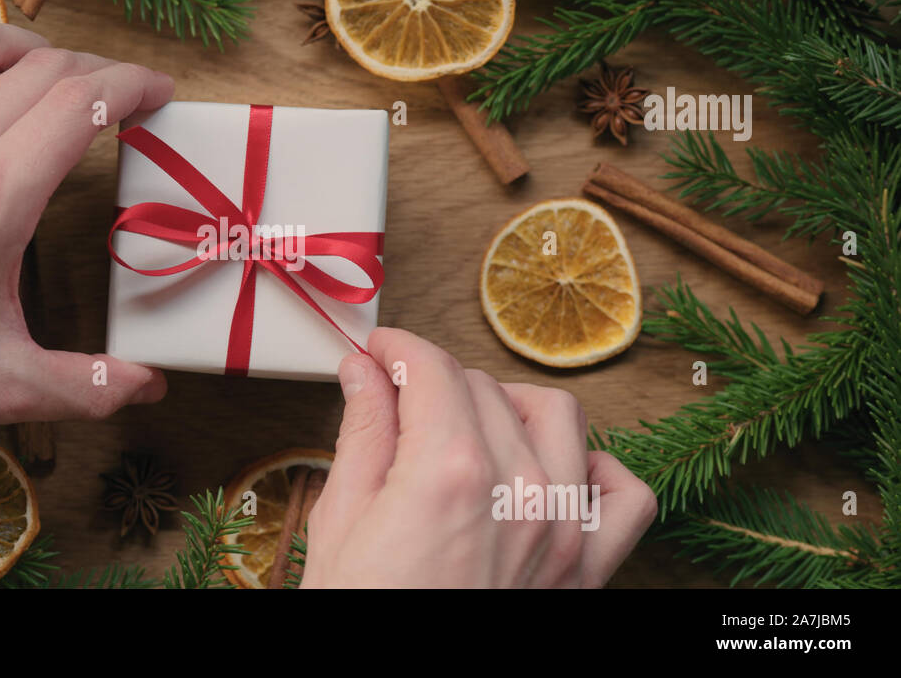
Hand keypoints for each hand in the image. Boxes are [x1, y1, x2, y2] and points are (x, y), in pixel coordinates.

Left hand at [0, 16, 171, 584]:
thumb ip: (89, 386)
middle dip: (96, 70)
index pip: (82, 101)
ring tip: (47, 69)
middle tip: (121, 97)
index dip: (133, 85)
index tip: (160, 93)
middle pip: (41, 67)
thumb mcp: (4, 387)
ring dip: (22, 44)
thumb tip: (149, 388)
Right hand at [302, 327, 656, 587]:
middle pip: (482, 387)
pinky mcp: (587, 568)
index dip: (397, 348)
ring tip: (468, 429)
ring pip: (556, 416)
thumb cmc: (363, 616)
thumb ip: (362, 433)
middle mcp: (519, 493)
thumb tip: (363, 372)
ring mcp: (562, 531)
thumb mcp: (341, 522)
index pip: (432, 369)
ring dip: (509, 408)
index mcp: (448, 475)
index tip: (378, 352)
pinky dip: (593, 469)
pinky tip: (546, 474)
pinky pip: (622, 491)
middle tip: (397, 400)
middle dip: (434, 381)